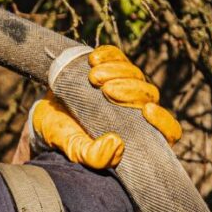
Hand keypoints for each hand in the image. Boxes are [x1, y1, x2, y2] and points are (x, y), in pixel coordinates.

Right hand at [28, 46, 181, 169]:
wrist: (43, 115)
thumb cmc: (64, 136)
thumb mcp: (75, 150)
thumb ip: (94, 156)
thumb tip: (117, 142)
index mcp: (137, 134)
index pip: (168, 130)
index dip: (163, 120)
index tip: (145, 111)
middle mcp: (136, 110)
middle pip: (149, 95)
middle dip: (130, 89)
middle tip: (104, 89)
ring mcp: (124, 86)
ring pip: (135, 74)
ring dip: (117, 71)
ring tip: (92, 76)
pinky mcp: (110, 68)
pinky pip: (118, 56)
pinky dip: (109, 55)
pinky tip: (93, 59)